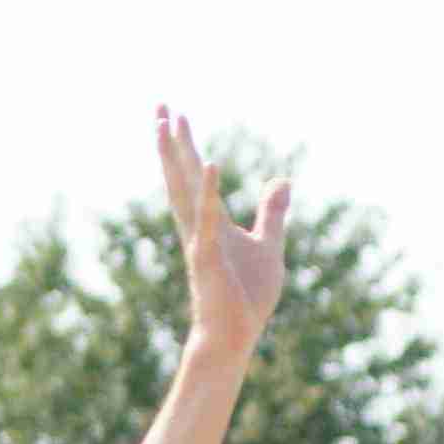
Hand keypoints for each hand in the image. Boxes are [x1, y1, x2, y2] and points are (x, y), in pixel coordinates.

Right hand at [157, 109, 289, 360]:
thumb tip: (282, 181)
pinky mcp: (208, 257)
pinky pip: (208, 219)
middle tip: (161, 105)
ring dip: (175, 157)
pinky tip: (210, 164)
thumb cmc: (246, 299)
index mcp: (212, 222)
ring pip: (183, 190)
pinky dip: (208, 192)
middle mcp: (199, 226)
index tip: (177, 115)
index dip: (186, 146)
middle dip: (171, 142)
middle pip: (181, 175)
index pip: (195, 175)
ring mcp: (200, 240)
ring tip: (166, 125)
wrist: (234, 338)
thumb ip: (272, 213)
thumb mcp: (269, 246)